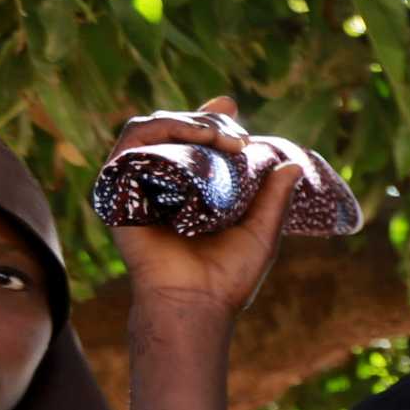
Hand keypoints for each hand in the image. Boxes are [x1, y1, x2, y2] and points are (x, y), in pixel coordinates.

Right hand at [107, 100, 301, 322]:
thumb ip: (274, 200)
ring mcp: (136, 185)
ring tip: (220, 136)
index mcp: (187, 191)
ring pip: (150, 129)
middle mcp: (159, 184)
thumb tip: (292, 164)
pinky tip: (191, 135)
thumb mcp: (260, 232)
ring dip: (186, 122)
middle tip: (237, 135)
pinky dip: (159, 130)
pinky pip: (130, 144)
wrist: (197, 303)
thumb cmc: (228, 278)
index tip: (230, 105)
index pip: (192, 142)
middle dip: (205, 121)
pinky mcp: (117, 189)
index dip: (208, 118)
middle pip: (172, 130)